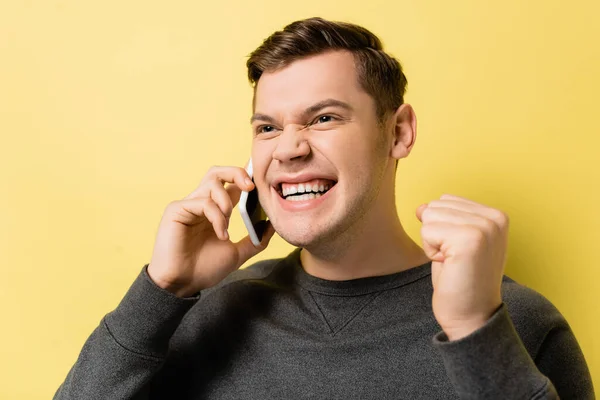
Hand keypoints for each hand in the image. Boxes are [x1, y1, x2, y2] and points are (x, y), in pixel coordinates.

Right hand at [147, 166, 275, 296]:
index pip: (230, 185)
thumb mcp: (237, 253)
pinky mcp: (176, 210)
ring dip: (227, 201)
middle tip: (251, 187)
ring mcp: (188, 205)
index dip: (246, 179)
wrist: (182, 285)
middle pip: (218, 172)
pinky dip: (217, 217)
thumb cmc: (204, 269)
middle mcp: (200, 204)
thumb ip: (255, 240)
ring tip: (228, 223)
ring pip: (212, 182)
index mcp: (214, 211)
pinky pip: (203, 202)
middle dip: (237, 172)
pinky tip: (221, 234)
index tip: (261, 185)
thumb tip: (272, 224)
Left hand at [416, 194, 508, 339]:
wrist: (472, 316)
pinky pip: (427, 231)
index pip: (446, 200)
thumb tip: (421, 207)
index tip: (459, 251)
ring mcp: (484, 227)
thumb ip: (442, 219)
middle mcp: (495, 217)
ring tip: (453, 262)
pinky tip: (449, 266)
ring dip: (433, 243)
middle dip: (436, 234)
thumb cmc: (461, 280)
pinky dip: (430, 251)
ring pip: (429, 216)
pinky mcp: (469, 239)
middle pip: (436, 206)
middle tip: (455, 259)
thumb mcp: (453, 241)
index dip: (443, 228)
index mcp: (496, 215)